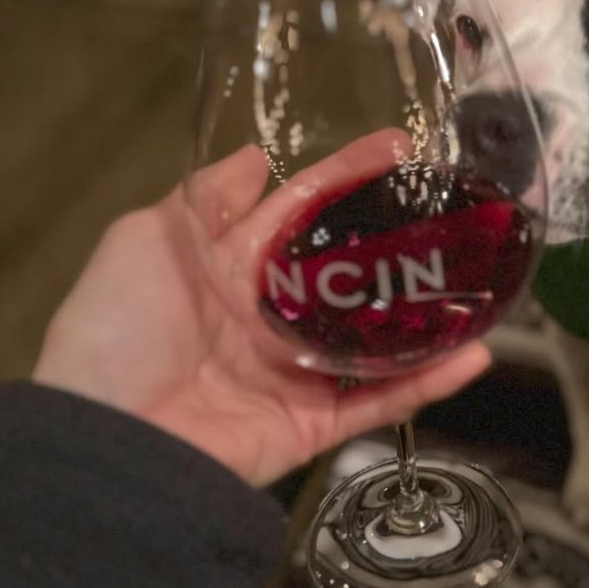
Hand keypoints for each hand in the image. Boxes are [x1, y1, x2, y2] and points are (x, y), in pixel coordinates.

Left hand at [34, 139, 490, 486]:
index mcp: (235, 270)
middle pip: (352, 273)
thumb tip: (254, 158)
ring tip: (479, 283)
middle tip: (455, 212)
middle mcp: (272, 317)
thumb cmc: (117, 333)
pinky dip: (428, 383)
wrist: (109, 440)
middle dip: (401, 243)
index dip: (349, 177)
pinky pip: (381, 402)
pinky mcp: (314, 423)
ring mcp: (298, 372)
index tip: (397, 147)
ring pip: (379, 339)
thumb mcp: (146, 243)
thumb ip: (204, 199)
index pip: (305, 211)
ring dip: (429, 316)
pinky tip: (472, 354)